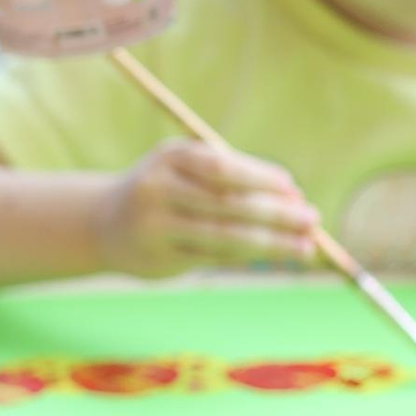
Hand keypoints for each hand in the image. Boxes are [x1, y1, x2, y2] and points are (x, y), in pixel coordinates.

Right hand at [99, 138, 321, 277]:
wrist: (103, 222)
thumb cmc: (166, 189)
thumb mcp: (188, 170)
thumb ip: (232, 179)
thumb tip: (293, 199)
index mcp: (169, 157)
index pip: (221, 168)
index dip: (260, 179)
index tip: (293, 189)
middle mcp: (157, 189)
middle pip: (226, 204)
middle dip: (275, 214)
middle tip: (312, 220)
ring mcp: (154, 227)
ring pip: (222, 237)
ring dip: (269, 243)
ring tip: (305, 247)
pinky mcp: (157, 258)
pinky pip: (211, 258)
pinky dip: (246, 257)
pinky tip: (271, 257)